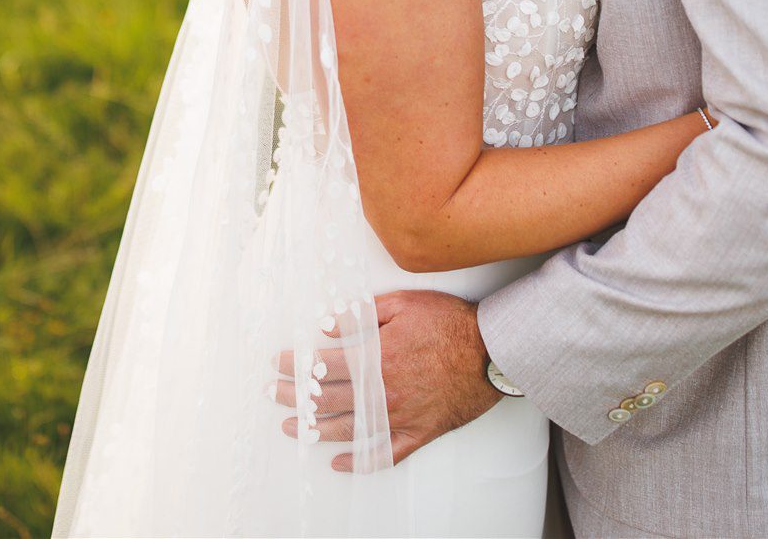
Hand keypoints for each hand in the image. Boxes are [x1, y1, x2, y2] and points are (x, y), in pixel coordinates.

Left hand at [275, 289, 497, 471]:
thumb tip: (327, 326)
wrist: (493, 351)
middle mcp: (381, 392)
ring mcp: (400, 416)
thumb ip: (362, 315)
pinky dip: (361, 462)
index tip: (278, 364)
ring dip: (315, 431)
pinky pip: (386, 454)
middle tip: (274, 395)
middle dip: (294, 398)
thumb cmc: (449, 323)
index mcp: (374, 358)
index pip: (322, 365)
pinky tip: (340, 462)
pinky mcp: (419, 431)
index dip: (295, 365)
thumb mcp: (403, 304)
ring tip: (293, 429)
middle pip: (325, 400)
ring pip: (348, 430)